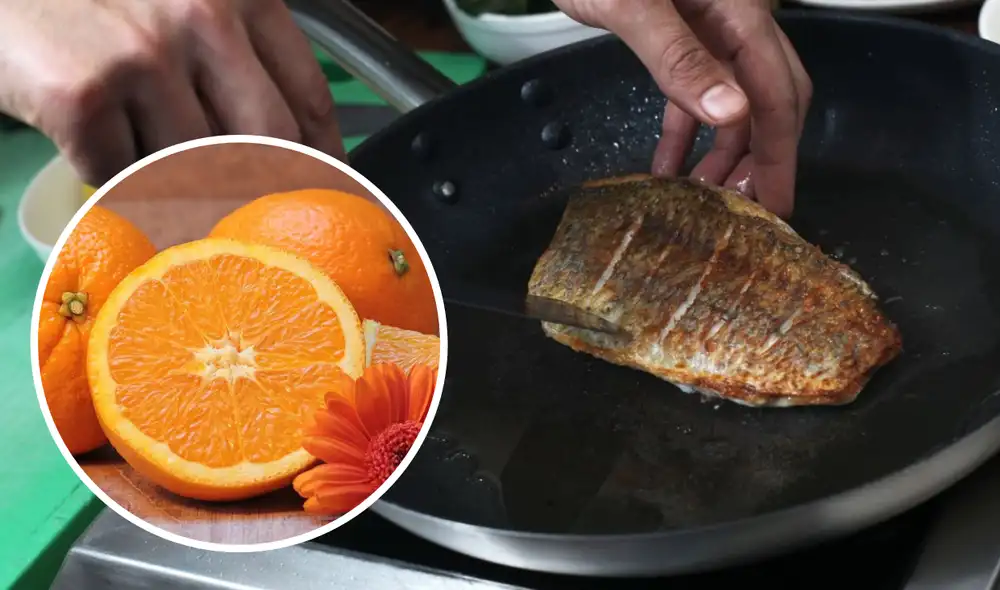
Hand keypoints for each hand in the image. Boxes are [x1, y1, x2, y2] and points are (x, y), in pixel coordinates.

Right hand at [0, 0, 343, 185]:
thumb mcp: (181, 4)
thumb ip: (235, 55)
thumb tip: (288, 145)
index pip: (309, 98)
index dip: (324, 160)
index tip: (327, 192)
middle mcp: (202, 19)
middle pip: (268, 145)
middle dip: (261, 190)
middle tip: (250, 217)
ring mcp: (143, 58)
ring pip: (194, 165)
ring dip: (175, 179)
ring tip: (149, 158)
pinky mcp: (85, 96)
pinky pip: (123, 173)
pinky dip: (113, 174)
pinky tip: (97, 144)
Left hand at [551, 0, 810, 216]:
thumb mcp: (633, 4)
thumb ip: (679, 58)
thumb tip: (732, 114)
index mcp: (738, 10)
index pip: (778, 94)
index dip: (781, 156)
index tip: (778, 208)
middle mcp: (735, 19)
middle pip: (771, 97)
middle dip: (762, 159)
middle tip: (749, 215)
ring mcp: (710, 24)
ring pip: (735, 98)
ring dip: (724, 150)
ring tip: (704, 200)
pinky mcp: (680, 30)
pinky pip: (695, 87)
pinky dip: (685, 129)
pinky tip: (668, 166)